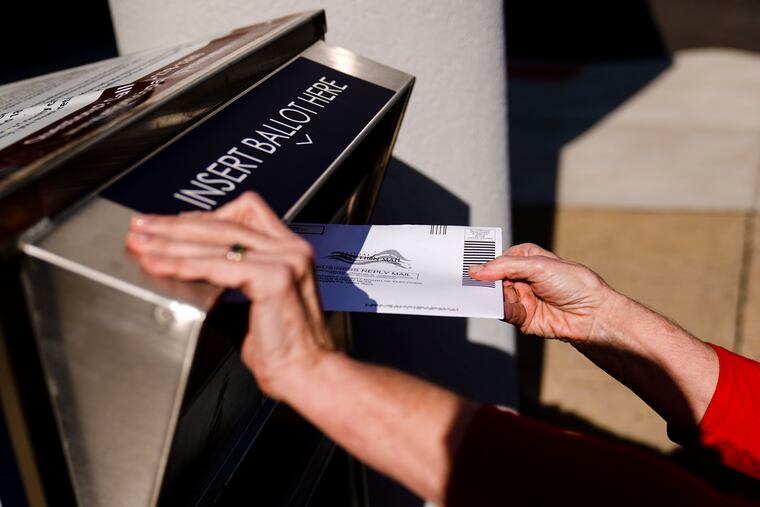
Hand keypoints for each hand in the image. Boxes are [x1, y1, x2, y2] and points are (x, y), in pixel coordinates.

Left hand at [125, 192, 333, 398]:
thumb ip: (228, 283)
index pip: (243, 211)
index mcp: (289, 250)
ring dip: (171, 243)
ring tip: (141, 247)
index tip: (168, 225)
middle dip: (175, 225)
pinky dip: (184, 265)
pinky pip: (217, 265)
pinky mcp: (275, 278)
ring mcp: (285, 260)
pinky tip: (160, 267)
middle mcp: (290, 249)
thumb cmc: (285, 350)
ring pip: (216, 240)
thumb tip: (191, 275)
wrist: (308, 374)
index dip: (202, 215)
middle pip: (224, 221)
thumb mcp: (253, 305)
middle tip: (142, 229)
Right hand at [469, 243, 619, 343]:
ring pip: (496, 296)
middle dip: (484, 280)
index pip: (500, 258)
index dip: (487, 261)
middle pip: (494, 278)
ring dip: (490, 295)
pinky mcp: (522, 317)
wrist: (592, 315)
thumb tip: (478, 270)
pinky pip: (504, 312)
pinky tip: (498, 305)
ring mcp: (522, 298)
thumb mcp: (539, 266)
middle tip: (470, 281)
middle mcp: (523, 278)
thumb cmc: (574, 284)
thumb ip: (506, 266)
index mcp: (527, 259)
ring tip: (483, 293)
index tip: (470, 264)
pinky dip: (499, 309)